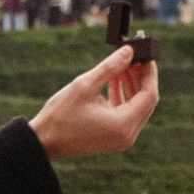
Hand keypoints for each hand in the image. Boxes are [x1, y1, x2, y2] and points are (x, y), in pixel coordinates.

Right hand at [29, 44, 160, 160]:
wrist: (44, 142)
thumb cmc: (61, 115)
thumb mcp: (85, 86)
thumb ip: (110, 67)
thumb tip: (129, 51)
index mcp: (124, 124)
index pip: (149, 95)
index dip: (149, 73)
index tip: (145, 56)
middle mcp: (127, 135)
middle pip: (146, 101)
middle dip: (140, 78)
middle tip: (133, 58)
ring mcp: (121, 138)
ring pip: (136, 107)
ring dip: (131, 86)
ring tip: (121, 66)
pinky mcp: (113, 137)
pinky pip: (125, 113)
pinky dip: (122, 96)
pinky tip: (113, 80)